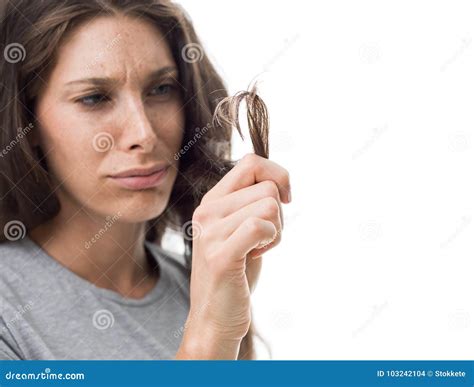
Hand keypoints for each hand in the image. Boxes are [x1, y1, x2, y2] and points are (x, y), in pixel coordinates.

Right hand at [177, 153, 290, 358]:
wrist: (214, 318)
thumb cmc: (235, 272)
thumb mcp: (239, 228)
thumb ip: (251, 201)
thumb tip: (280, 180)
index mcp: (212, 201)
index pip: (251, 162)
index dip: (277, 175)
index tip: (285, 199)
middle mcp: (207, 211)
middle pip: (268, 188)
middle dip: (280, 215)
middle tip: (264, 239)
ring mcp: (211, 233)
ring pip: (270, 206)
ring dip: (277, 231)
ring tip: (258, 250)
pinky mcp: (220, 256)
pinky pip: (261, 227)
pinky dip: (272, 241)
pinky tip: (257, 256)